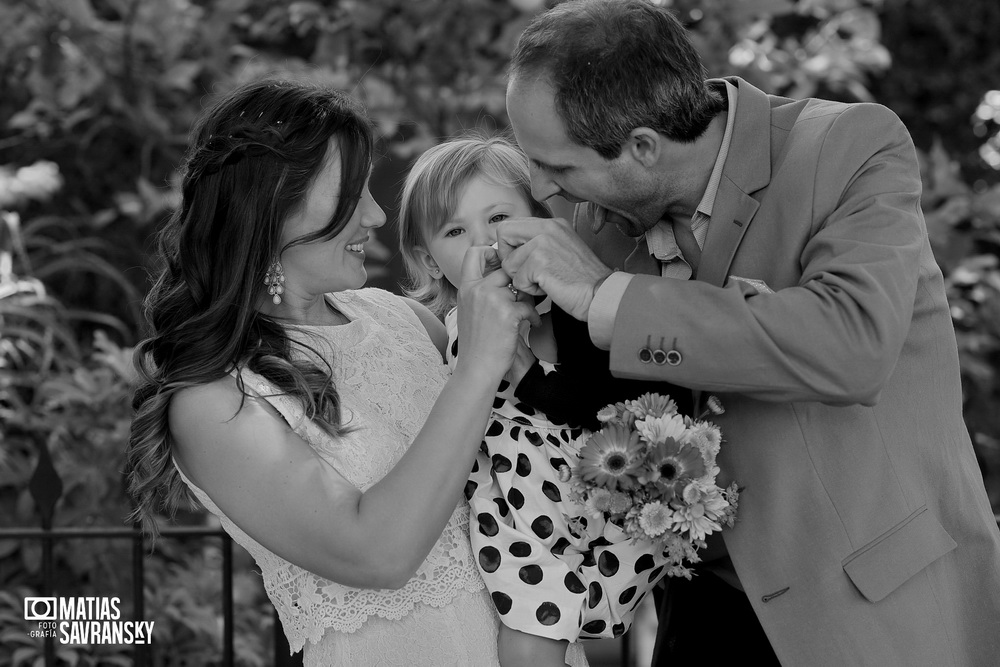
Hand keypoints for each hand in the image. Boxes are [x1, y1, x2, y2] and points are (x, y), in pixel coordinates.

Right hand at [454, 246, 540, 383]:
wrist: (478, 368)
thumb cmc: (476, 344)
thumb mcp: (468, 311)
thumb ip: (479, 292)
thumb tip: (500, 277)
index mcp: (466, 288)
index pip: (474, 252)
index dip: (491, 253)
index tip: (502, 265)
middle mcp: (477, 289)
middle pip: (505, 267)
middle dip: (518, 280)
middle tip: (524, 293)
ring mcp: (492, 299)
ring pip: (520, 286)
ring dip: (528, 298)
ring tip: (527, 313)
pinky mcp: (508, 312)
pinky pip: (529, 305)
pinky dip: (533, 316)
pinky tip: (531, 324)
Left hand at [496, 216, 613, 320]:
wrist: (601, 294)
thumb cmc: (583, 279)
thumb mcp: (561, 249)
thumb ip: (538, 243)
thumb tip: (512, 249)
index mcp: (553, 224)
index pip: (512, 225)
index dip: (509, 245)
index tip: (521, 261)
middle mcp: (548, 228)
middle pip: (503, 232)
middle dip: (508, 257)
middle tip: (524, 271)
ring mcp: (543, 243)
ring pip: (509, 262)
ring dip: (522, 279)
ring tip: (544, 281)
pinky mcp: (540, 262)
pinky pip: (517, 280)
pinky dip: (530, 290)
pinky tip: (549, 288)